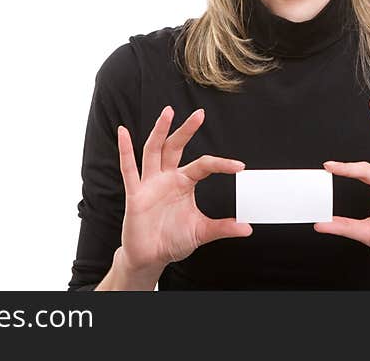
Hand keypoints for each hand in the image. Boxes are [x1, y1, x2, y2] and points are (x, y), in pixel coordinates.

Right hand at [116, 105, 251, 274]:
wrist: (150, 257)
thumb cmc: (172, 240)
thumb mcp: (201, 232)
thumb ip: (222, 228)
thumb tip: (247, 229)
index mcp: (183, 183)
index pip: (203, 165)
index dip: (221, 164)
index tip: (240, 166)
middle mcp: (166, 178)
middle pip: (176, 148)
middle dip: (186, 130)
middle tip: (200, 114)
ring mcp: (150, 184)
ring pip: (154, 151)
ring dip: (160, 131)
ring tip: (168, 112)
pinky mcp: (135, 194)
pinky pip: (128, 169)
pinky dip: (124, 150)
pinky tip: (123, 132)